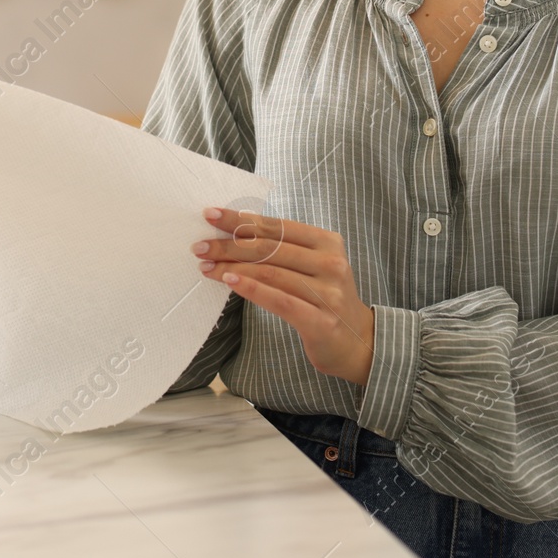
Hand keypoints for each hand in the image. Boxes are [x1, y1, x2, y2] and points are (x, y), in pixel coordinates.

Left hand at [191, 206, 375, 385]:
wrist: (358, 342)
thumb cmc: (324, 297)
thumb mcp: (311, 265)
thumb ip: (282, 249)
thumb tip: (233, 233)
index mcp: (327, 241)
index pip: (276, 226)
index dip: (241, 220)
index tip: (210, 215)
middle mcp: (330, 263)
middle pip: (269, 248)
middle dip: (229, 244)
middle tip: (200, 245)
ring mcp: (328, 292)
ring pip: (270, 272)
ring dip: (232, 267)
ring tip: (206, 265)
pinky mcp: (320, 321)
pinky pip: (279, 300)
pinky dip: (251, 288)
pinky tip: (228, 281)